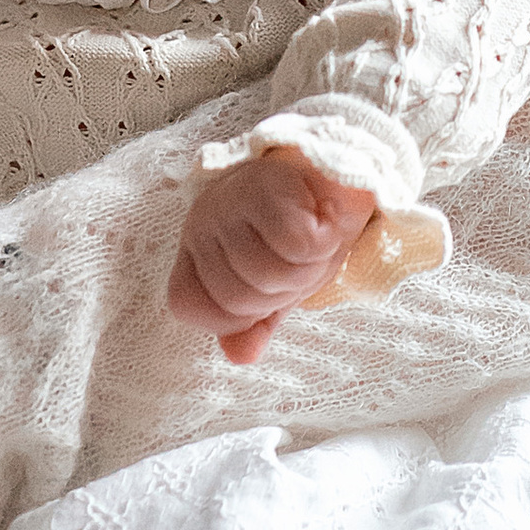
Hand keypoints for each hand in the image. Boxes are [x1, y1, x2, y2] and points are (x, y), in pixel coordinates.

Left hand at [167, 151, 378, 361]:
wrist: (341, 173)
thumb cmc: (306, 226)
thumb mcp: (281, 284)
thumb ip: (258, 322)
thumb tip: (240, 357)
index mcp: (198, 251)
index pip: (188, 304)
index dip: (234, 316)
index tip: (270, 292)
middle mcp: (201, 224)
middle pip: (236, 298)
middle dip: (283, 290)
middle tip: (302, 258)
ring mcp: (227, 201)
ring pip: (267, 273)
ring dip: (307, 266)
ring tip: (314, 235)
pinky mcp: (264, 184)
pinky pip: (295, 245)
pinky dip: (322, 241)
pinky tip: (323, 217)